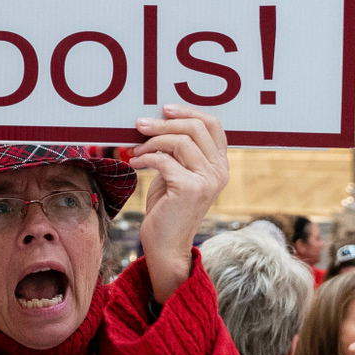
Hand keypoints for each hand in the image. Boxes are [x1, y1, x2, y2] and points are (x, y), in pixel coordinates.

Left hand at [130, 105, 229, 302]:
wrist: (165, 245)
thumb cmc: (167, 208)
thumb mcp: (176, 173)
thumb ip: (177, 151)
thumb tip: (157, 121)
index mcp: (220, 165)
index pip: (213, 125)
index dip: (189, 111)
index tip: (165, 109)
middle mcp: (219, 171)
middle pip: (196, 127)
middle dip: (163, 123)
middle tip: (140, 124)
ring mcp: (207, 180)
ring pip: (180, 141)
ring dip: (151, 140)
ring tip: (135, 149)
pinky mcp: (190, 188)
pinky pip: (164, 159)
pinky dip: (145, 157)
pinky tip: (135, 162)